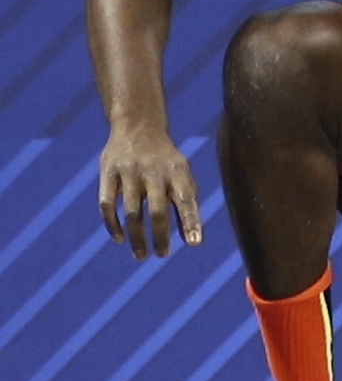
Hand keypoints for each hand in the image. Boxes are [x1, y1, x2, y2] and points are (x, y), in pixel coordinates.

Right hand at [98, 125, 202, 258]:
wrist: (138, 125)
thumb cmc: (165, 160)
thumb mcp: (181, 174)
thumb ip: (186, 203)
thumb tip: (192, 240)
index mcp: (177, 172)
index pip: (186, 199)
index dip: (191, 221)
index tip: (195, 243)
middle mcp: (154, 172)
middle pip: (157, 209)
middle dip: (160, 236)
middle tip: (161, 255)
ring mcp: (129, 171)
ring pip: (132, 211)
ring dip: (137, 236)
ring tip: (142, 255)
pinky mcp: (107, 172)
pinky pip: (107, 204)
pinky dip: (112, 224)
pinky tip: (119, 238)